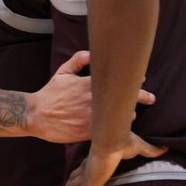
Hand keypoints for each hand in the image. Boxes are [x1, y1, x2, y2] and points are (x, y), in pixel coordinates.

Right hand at [27, 51, 156, 142]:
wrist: (35, 114)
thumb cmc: (50, 94)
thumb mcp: (62, 72)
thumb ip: (78, 60)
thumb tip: (93, 53)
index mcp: (88, 84)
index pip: (117, 82)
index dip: (134, 83)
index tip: (142, 82)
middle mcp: (92, 100)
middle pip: (123, 100)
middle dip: (138, 99)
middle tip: (150, 99)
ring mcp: (91, 117)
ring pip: (119, 118)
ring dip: (126, 117)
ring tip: (131, 115)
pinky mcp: (88, 132)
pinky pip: (109, 132)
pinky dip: (117, 130)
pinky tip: (122, 130)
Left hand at [61, 134, 166, 185]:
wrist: (114, 140)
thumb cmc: (124, 141)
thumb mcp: (139, 147)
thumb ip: (150, 150)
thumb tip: (164, 149)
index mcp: (94, 159)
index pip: (83, 169)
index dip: (79, 175)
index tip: (78, 180)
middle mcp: (87, 168)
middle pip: (73, 180)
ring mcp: (86, 177)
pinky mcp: (89, 184)